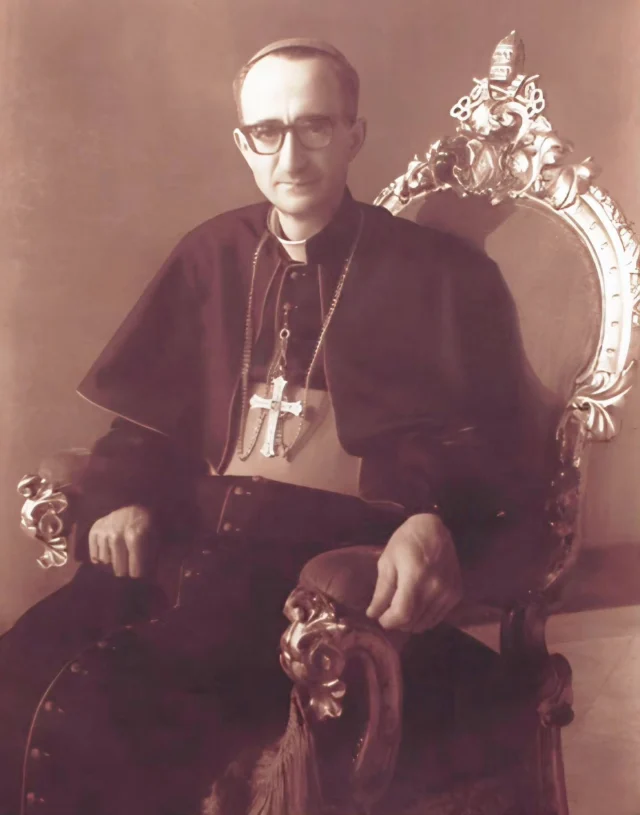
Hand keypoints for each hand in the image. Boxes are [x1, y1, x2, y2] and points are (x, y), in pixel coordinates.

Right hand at [88, 505, 152, 577]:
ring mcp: (104, 532)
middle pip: (118, 567)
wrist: (131, 502)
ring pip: (105, 561)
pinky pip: (94, 554)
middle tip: (126, 572)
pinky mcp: (95, 530)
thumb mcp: (155, 536)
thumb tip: (151, 577)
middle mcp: (118, 534)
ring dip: (112, 564)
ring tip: (118, 560)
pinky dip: (99, 558)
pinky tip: (108, 555)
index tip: (138, 576)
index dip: (137, 573)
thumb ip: (152, 556)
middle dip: (124, 572)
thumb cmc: (145, 522)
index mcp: (136, 535)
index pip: (135, 566)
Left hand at [366, 513, 462, 631]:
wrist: (434, 529)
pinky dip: (424, 618)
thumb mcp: (387, 561)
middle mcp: (435, 588)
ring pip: (426, 623)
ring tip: (402, 608)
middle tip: (389, 611)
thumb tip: (373, 614)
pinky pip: (438, 617)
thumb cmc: (405, 542)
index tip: (380, 617)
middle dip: (397, 622)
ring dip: (411, 622)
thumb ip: (381, 591)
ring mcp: (448, 592)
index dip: (388, 621)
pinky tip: (417, 606)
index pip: (402, 614)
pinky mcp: (456, 593)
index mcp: (415, 577)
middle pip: (413, 622)